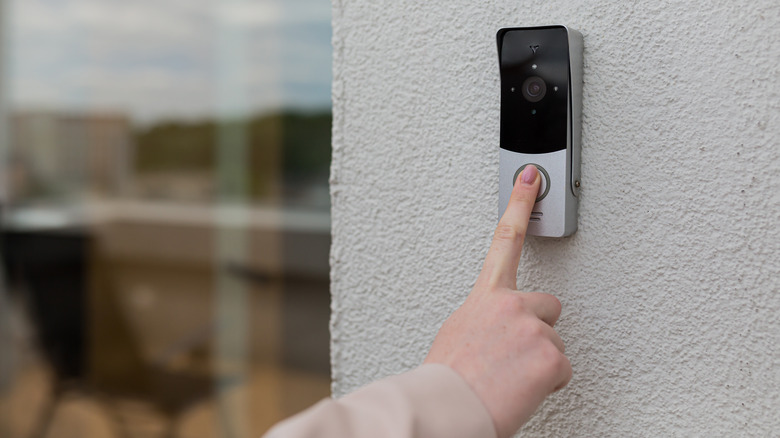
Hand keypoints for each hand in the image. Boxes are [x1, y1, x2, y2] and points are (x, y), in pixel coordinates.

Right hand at [424, 165, 571, 437]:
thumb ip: (484, 317)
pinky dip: (546, 383)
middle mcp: (512, 304)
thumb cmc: (447, 378)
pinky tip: (521, 389)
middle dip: (539, 328)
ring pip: (554, 343)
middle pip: (549, 306)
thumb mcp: (457, 334)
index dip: (520, 203)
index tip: (533, 176)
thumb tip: (496, 326)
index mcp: (485, 297)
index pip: (504, 239)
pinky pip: (561, 369)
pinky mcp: (551, 357)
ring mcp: (534, 328)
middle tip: (513, 355)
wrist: (449, 408)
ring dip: (538, 362)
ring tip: (509, 378)